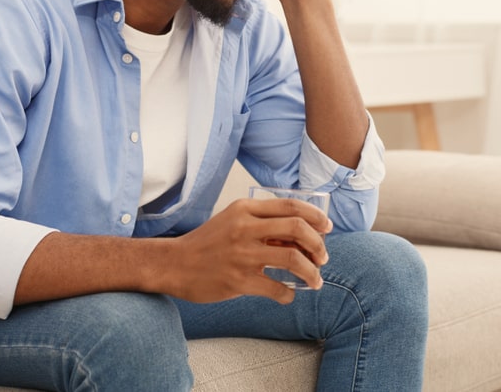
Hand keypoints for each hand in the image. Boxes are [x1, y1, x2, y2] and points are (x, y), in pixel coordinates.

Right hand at [164, 196, 332, 304]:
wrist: (173, 264)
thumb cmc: (207, 243)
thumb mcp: (233, 220)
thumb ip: (262, 223)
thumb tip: (300, 237)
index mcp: (245, 209)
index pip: (290, 206)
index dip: (315, 216)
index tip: (327, 227)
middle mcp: (245, 228)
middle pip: (297, 229)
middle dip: (318, 244)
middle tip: (323, 257)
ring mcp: (242, 255)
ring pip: (292, 259)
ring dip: (311, 272)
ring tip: (316, 280)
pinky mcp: (238, 281)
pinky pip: (276, 288)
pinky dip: (289, 294)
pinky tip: (288, 295)